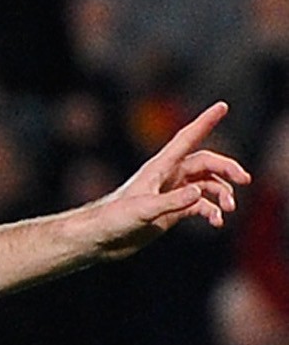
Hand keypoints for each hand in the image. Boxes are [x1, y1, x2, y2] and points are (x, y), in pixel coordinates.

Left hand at [93, 101, 250, 259]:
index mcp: (159, 167)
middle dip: (227, 169)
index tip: (222, 106)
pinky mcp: (172, 211)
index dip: (205, 122)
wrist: (100, 239)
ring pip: (207, 185)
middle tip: (244, 180)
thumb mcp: (144, 210)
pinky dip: (212, 212)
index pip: (187, 138)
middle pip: (206, 163)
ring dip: (222, 194)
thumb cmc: (113, 219)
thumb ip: (172, 202)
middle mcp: (168, 177)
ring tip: (228, 210)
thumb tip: (199, 192)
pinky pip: (201, 205)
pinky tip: (216, 223)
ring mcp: (171, 194)